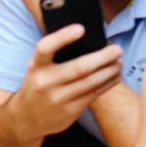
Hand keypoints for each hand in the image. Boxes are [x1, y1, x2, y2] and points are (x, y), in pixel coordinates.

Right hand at [11, 24, 122, 138]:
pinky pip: (93, 95)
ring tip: (119, 62)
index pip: (45, 48)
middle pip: (80, 68)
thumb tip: (92, 41)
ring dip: (110, 71)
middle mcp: (45, 83)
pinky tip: (115, 76)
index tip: (81, 28)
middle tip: (117, 49)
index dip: (63, 37)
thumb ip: (56, 55)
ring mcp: (57, 99)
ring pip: (91, 82)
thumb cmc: (38, 84)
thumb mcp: (38, 68)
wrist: (26, 118)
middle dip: (104, 57)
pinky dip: (108, 83)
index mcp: (36, 66)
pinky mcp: (69, 112)